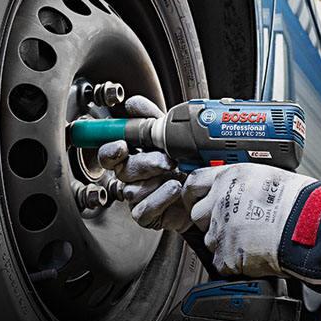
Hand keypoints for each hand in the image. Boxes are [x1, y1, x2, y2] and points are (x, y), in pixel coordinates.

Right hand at [98, 96, 191, 231]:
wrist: (210, 192)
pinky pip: (144, 210)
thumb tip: (132, 104)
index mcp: (134, 157)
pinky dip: (160, 199)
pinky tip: (175, 189)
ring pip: (133, 190)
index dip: (111, 150)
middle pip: (123, 171)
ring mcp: (140, 198)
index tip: (122, 145)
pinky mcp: (148, 216)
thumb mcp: (173, 137)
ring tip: (177, 174)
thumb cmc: (189, 166)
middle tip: (166, 159)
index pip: (110, 154)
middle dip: (145, 163)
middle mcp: (134, 178)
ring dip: (156, 181)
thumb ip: (152, 119)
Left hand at [183, 163, 315, 276]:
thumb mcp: (266, 176)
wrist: (307, 227)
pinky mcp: (227, 254)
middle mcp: (220, 201)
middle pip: (197, 214)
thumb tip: (235, 189)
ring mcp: (221, 229)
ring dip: (224, 242)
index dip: (192, 194)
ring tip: (250, 240)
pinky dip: (234, 263)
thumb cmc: (298, 201)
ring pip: (210, 240)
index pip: (193, 183)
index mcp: (229, 178)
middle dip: (210, 221)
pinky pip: (221, 262)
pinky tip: (253, 254)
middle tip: (233, 224)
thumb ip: (241, 183)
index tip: (195, 199)